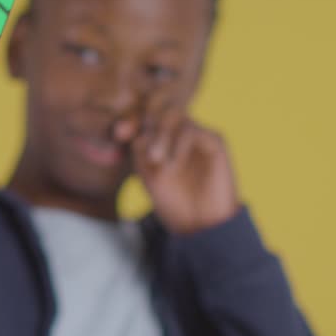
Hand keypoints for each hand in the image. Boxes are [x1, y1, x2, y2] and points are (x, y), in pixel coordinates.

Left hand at [114, 91, 241, 234]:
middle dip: (148, 126)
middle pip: (160, 110)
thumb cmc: (174, 204)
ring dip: (162, 136)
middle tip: (144, 151)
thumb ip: (139, 150)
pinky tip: (173, 163)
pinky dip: (179, 143)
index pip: (145, 117)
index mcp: (162, 139)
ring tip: (157, 160)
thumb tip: (130, 128)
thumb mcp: (148, 176)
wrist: (202, 225)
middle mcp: (180, 133)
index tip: (120, 135)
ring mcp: (198, 135)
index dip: (131, 122)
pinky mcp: (215, 141)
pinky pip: (193, 129)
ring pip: (175, 115)